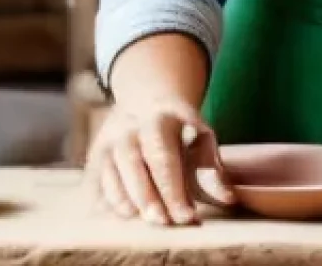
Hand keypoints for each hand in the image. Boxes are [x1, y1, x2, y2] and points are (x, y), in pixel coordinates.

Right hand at [84, 98, 235, 225]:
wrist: (146, 99)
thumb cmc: (179, 128)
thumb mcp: (200, 136)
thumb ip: (212, 168)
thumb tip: (227, 198)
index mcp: (160, 118)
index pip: (164, 156)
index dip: (173, 188)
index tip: (186, 216)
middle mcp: (130, 127)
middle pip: (132, 163)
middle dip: (146, 196)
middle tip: (161, 221)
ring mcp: (109, 139)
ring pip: (109, 171)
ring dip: (123, 199)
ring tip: (139, 219)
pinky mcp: (95, 154)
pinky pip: (94, 179)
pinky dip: (103, 199)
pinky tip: (120, 213)